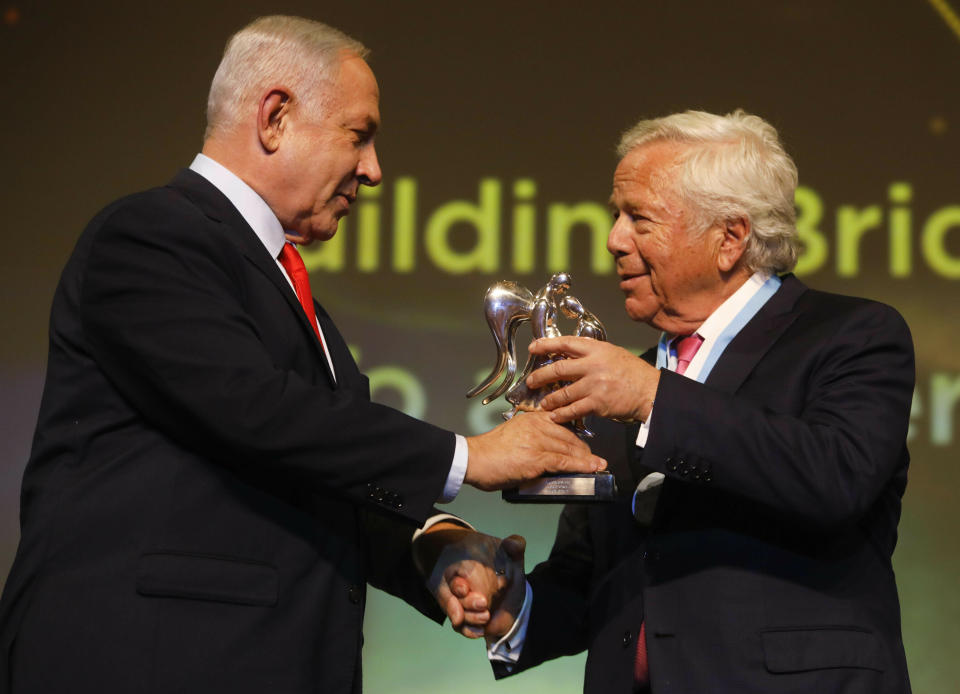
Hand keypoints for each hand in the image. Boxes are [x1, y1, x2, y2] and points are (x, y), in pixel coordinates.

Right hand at [414, 524, 525, 637]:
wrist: (506, 587)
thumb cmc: (503, 566)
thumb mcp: (511, 555)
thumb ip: (515, 546)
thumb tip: (513, 543)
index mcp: (463, 563)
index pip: (453, 573)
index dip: (457, 583)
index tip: (464, 589)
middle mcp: (456, 582)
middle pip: (451, 594)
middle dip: (466, 601)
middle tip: (483, 604)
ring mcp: (458, 600)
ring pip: (454, 611)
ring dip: (469, 617)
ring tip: (486, 617)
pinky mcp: (463, 616)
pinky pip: (459, 626)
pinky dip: (469, 630)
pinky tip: (480, 631)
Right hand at [464, 411, 605, 491]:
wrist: (473, 459)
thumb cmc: (490, 452)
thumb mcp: (514, 435)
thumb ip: (533, 438)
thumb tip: (550, 453)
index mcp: (532, 418)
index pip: (562, 424)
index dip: (576, 436)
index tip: (586, 443)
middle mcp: (537, 425)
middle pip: (570, 437)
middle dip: (584, 449)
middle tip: (594, 459)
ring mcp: (538, 441)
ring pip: (570, 449)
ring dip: (587, 459)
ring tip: (597, 465)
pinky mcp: (537, 458)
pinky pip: (565, 461)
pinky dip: (582, 466)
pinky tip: (592, 468)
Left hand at [525, 336, 659, 423]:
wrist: (650, 391)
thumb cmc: (632, 372)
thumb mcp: (612, 353)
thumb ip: (591, 353)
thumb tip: (568, 353)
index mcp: (596, 350)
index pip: (565, 343)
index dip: (545, 345)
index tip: (533, 348)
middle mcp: (592, 365)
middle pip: (558, 369)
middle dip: (540, 376)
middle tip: (530, 381)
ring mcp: (594, 385)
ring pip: (562, 393)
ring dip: (549, 399)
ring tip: (543, 403)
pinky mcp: (597, 403)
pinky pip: (573, 410)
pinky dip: (561, 414)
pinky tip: (555, 416)